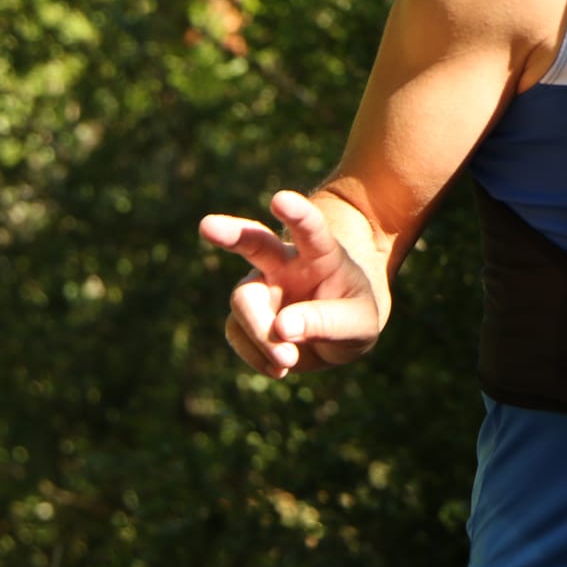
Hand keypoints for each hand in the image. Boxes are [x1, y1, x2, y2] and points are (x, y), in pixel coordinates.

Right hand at [199, 190, 382, 377]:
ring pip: (244, 302)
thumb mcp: (358, 323)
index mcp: (321, 254)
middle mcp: (284, 264)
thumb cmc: (354, 314)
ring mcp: (261, 288)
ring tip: (287, 360)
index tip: (280, 199)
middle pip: (254, 242)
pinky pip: (239, 334)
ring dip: (261, 334)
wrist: (339, 332)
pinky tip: (281, 367)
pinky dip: (258, 356)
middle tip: (208, 225)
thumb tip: (281, 328)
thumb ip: (326, 322)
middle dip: (231, 232)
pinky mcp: (245, 316)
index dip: (297, 214)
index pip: (310, 230)